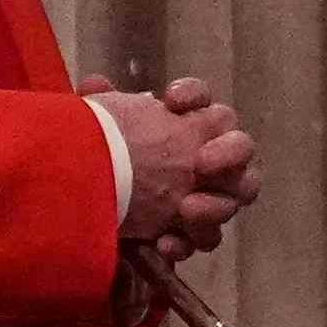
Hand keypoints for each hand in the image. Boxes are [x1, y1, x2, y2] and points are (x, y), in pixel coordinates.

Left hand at [100, 75, 258, 257]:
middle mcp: (206, 156)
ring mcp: (207, 196)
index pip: (201, 98)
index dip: (193, 95)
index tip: (169, 100)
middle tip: (201, 162)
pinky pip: (206, 239)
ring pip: (236, 197)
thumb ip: (104, 107)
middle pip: (241, 148)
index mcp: (185, 124)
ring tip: (187, 209)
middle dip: (229, 153)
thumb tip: (95, 83)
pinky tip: (164, 243)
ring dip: (214, 205)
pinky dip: (188, 241)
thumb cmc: (99, 158)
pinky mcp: (194, 233)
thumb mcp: (98, 129)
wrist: (84, 206)